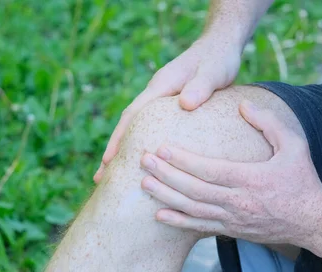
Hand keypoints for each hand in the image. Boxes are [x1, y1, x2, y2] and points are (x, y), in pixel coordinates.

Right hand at [93, 37, 241, 182]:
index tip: (108, 161)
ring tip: (116, 177)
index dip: (120, 139)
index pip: (133, 115)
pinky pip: (152, 128)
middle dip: (114, 150)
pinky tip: (145, 161)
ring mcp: (161, 100)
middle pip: (128, 125)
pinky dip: (142, 143)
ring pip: (138, 128)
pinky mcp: (170, 106)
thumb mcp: (213, 72)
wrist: (221, 45)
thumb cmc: (218, 59)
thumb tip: (186, 104)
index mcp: (160, 87)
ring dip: (125, 149)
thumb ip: (200, 87)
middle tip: (100, 178)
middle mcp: (155, 94)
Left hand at [139, 100, 321, 244]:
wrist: (312, 221)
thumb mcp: (294, 145)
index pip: (210, 170)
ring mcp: (234, 219)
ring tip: (145, 184)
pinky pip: (200, 226)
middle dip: (166, 175)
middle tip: (144, 162)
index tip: (162, 149)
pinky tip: (160, 214)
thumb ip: (269, 123)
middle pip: (194, 189)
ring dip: (167, 197)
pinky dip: (179, 221)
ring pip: (193, 209)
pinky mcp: (232, 230)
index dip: (183, 161)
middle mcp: (239, 201)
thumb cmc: (302, 179)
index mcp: (251, 179)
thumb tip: (243, 104)